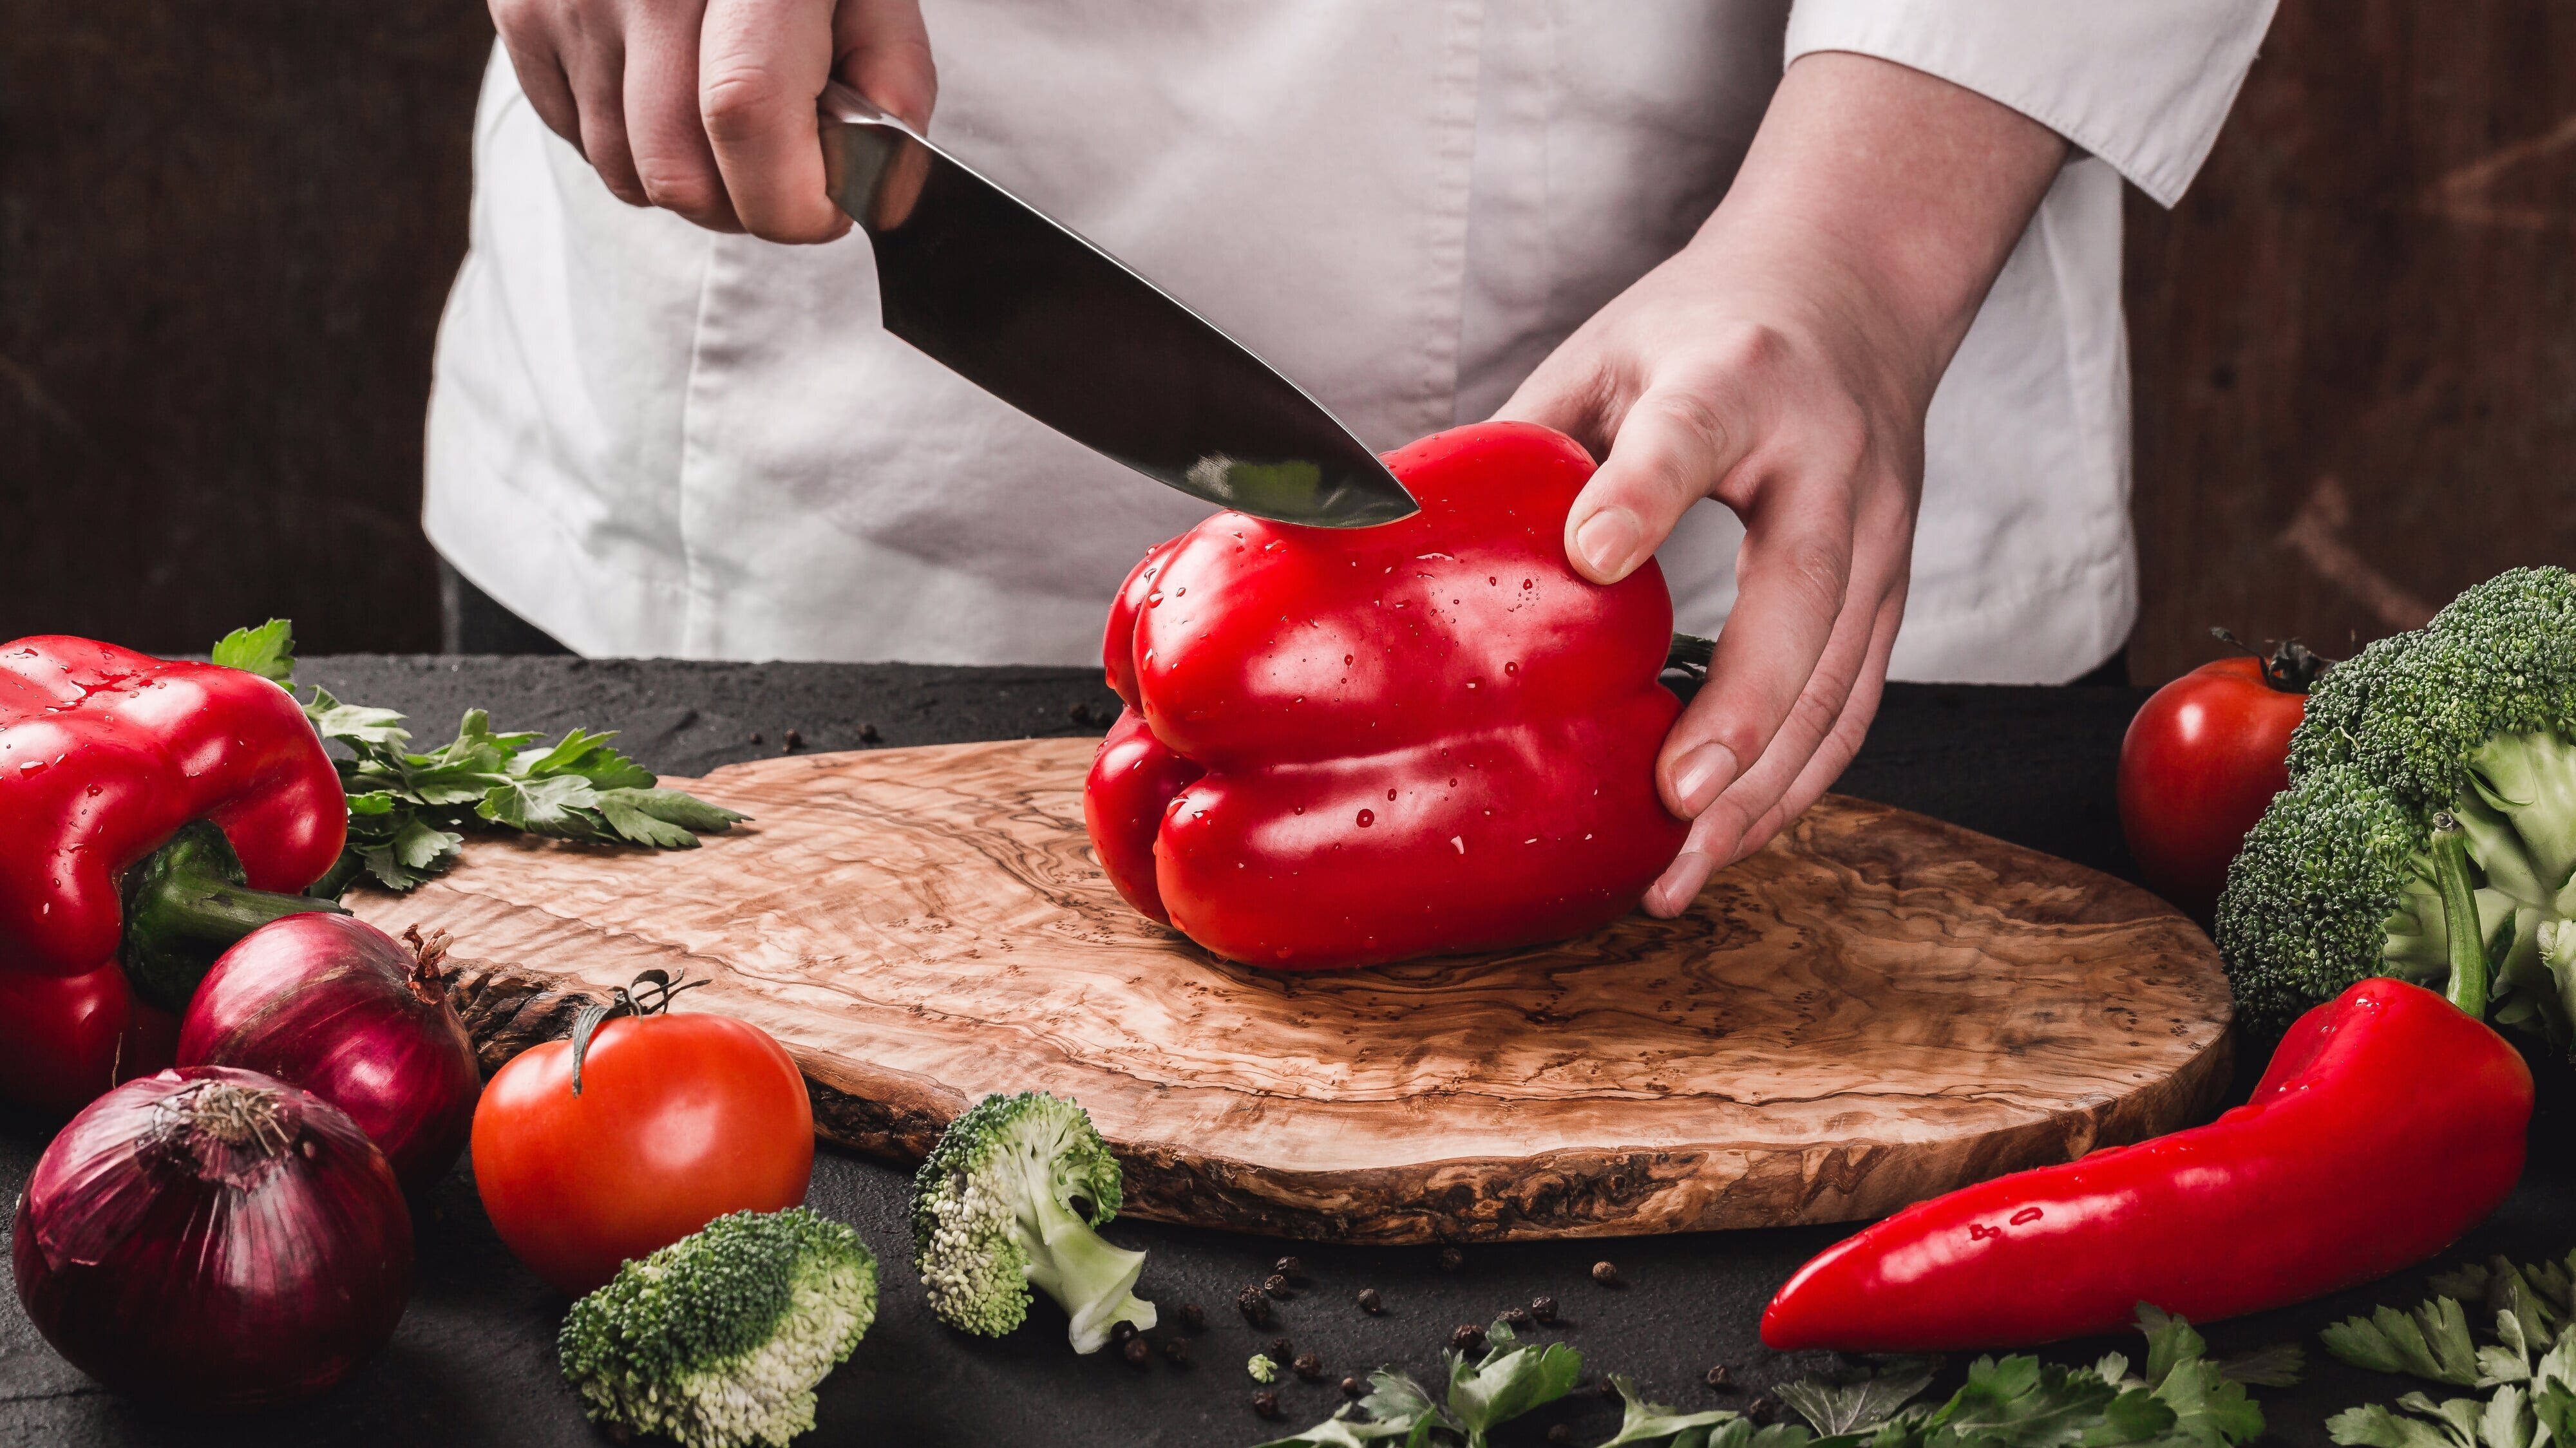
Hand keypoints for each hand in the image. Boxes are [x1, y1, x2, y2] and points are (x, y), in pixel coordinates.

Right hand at [490, 0, 935, 241]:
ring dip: (685, 178)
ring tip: (718, 121)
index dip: (790, 198)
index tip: (825, 210)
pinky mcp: (522, 14)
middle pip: (678, 171)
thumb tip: (878, 184)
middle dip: (741, 207)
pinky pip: (576, 141)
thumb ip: (890, 72)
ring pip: (626, 173)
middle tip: (775, 173)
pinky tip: (661, 91)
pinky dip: (628, 144)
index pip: (749, 114)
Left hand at [1497, 52, 2067, 915]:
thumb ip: (1530, 441)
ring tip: (1684, 867)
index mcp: (1735, 379)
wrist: (1857, 288)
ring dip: (1767, 786)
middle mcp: (1827, 459)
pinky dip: (1793, 785)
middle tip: (1676, 797)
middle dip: (1742, 706)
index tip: (1594, 555)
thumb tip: (1398, 535)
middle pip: (1802, 591)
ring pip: (1839, 678)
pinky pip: (1850, 707)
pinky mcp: (1891, 591)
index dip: (1644, 494)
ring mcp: (1878, 533)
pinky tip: (1728, 838)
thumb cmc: (1710, 327)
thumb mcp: (1607, 351)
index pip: (1691, 434)